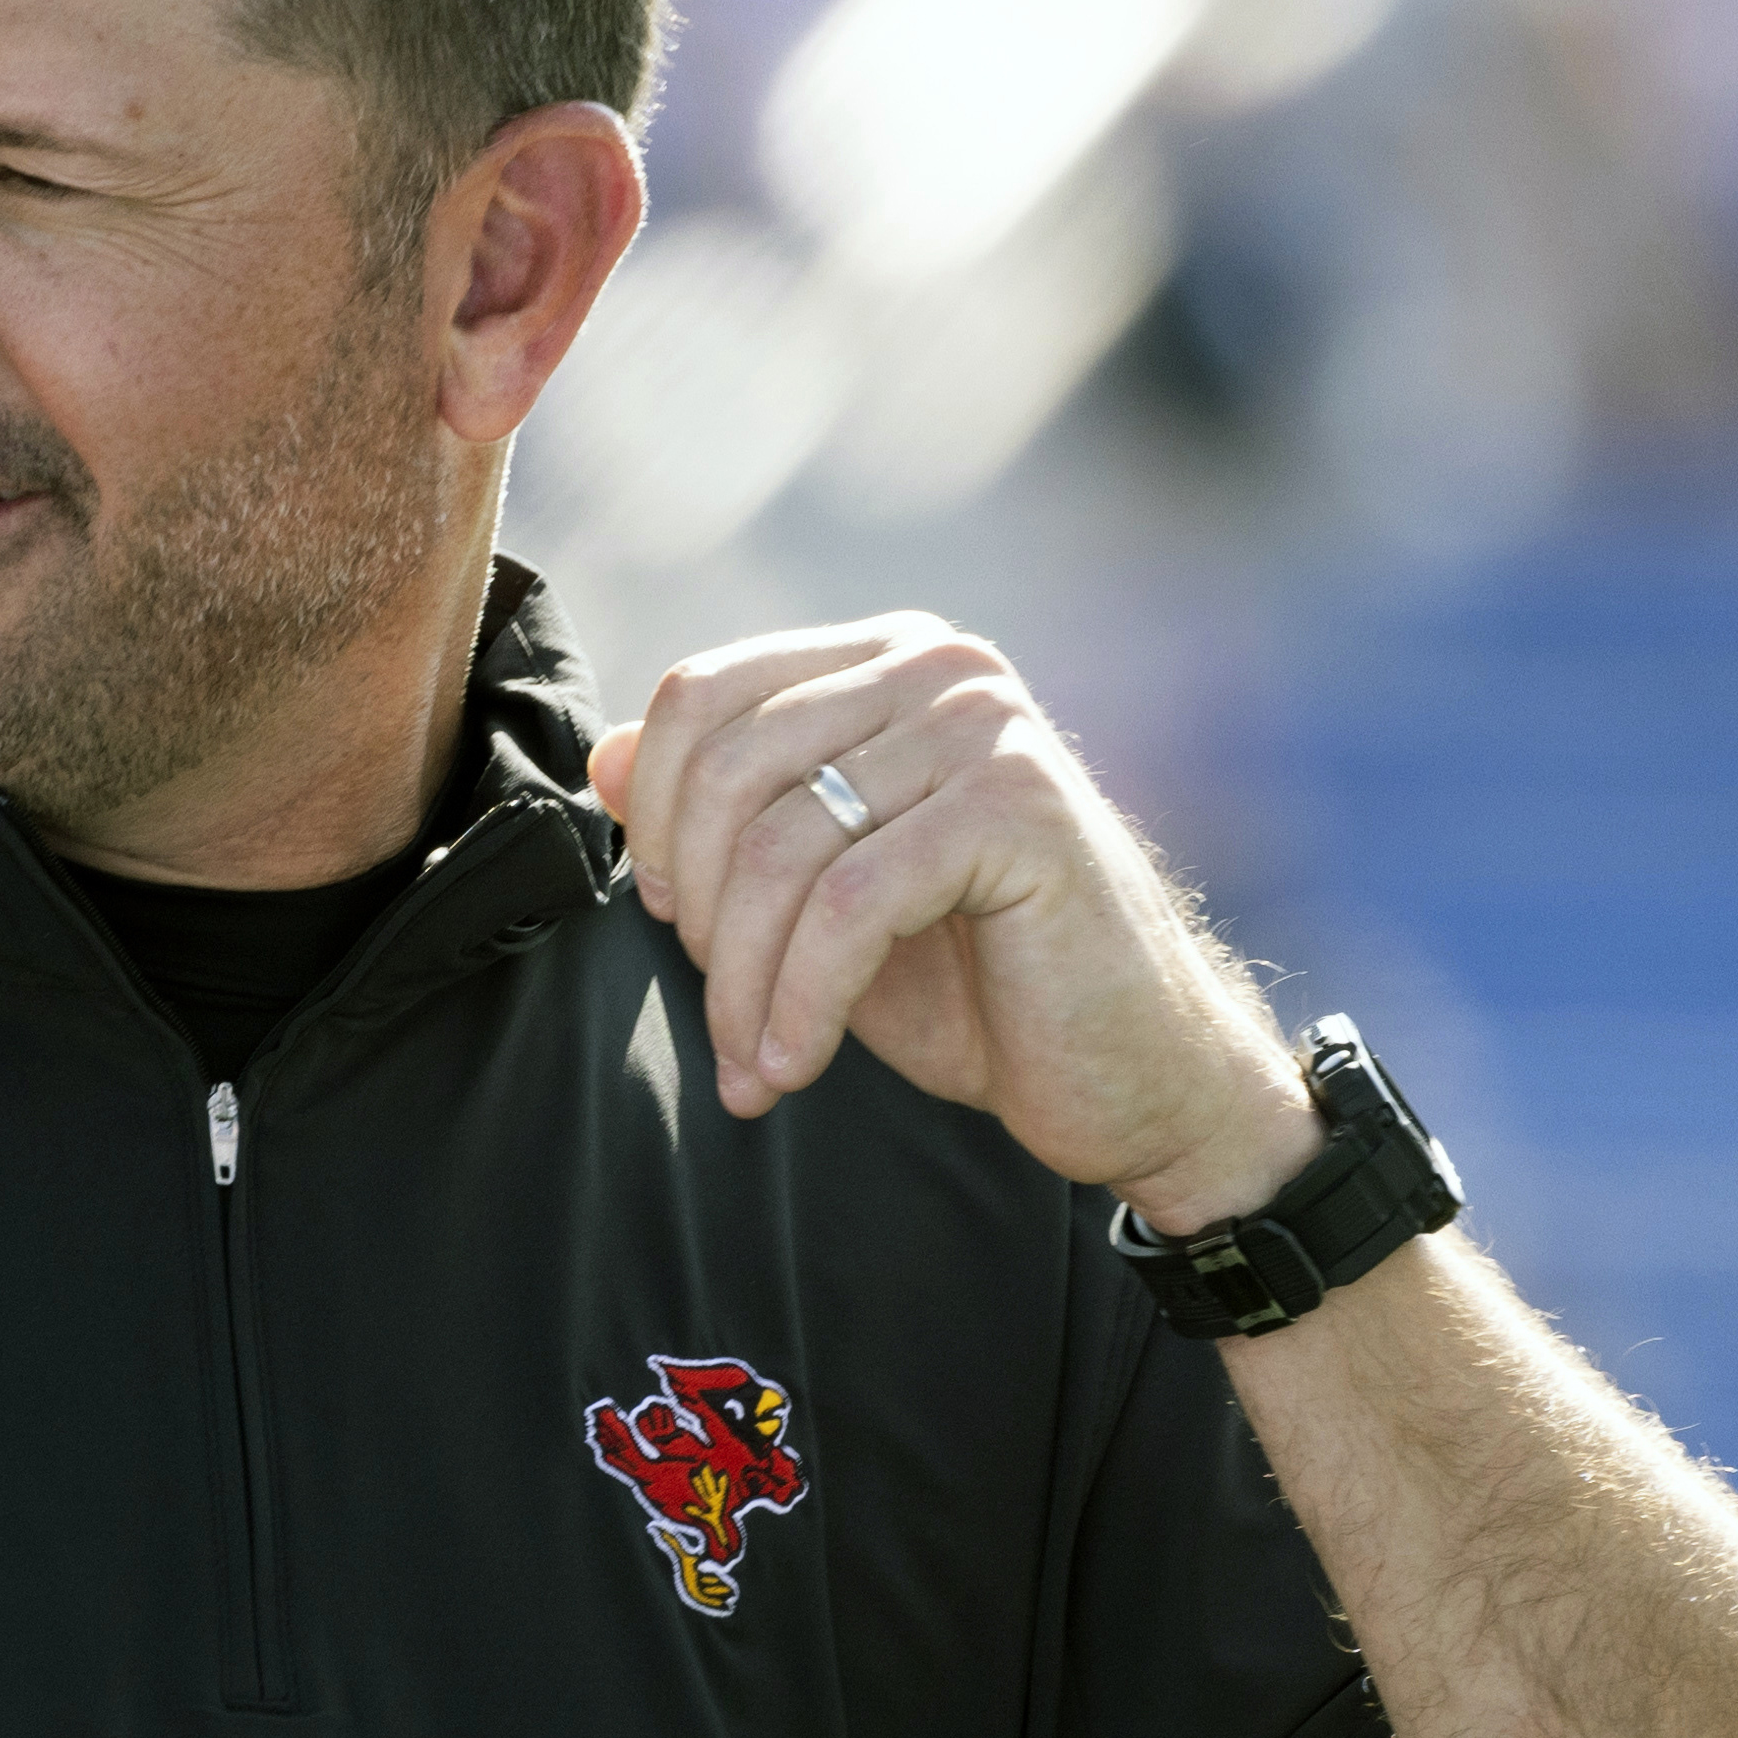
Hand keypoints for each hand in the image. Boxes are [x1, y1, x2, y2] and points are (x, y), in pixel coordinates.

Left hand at [588, 615, 1315, 1231]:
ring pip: (778, 845)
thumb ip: (724, 819)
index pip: (701, 695)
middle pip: (725, 767)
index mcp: (884, 662)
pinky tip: (793, 1068)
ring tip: (754, 1064)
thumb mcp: (820, 896)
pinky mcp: (1020, 808)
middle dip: (694, 911)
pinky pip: (847, 905)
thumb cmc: (976, 985)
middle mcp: (938, 665)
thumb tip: (603, 758)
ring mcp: (986, 726)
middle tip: (722, 1014)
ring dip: (741, 980)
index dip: (656, 819)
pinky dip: (799, 1001)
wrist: (1133, 1075)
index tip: (668, 922)